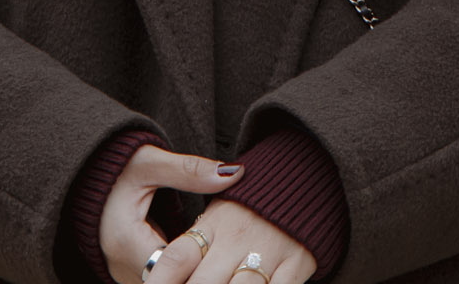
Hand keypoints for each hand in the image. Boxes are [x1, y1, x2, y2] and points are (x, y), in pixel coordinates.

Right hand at [99, 147, 249, 283]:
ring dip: (190, 273)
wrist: (83, 176)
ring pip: (167, 283)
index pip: (174, 269)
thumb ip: (189, 170)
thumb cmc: (114, 167)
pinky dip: (180, 272)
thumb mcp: (150, 162)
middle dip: (199, 270)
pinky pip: (160, 281)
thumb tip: (235, 173)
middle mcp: (122, 267)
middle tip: (226, 256)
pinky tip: (200, 260)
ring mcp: (124, 274)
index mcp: (126, 241)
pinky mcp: (129, 274)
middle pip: (172, 281)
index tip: (226, 249)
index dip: (203, 262)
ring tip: (215, 258)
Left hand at [149, 199, 316, 283]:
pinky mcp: (296, 261)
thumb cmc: (247, 211)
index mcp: (211, 225)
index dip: (159, 282)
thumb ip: (192, 251)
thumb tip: (160, 279)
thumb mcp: (215, 218)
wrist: (299, 184)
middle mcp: (236, 238)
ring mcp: (267, 250)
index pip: (176, 259)